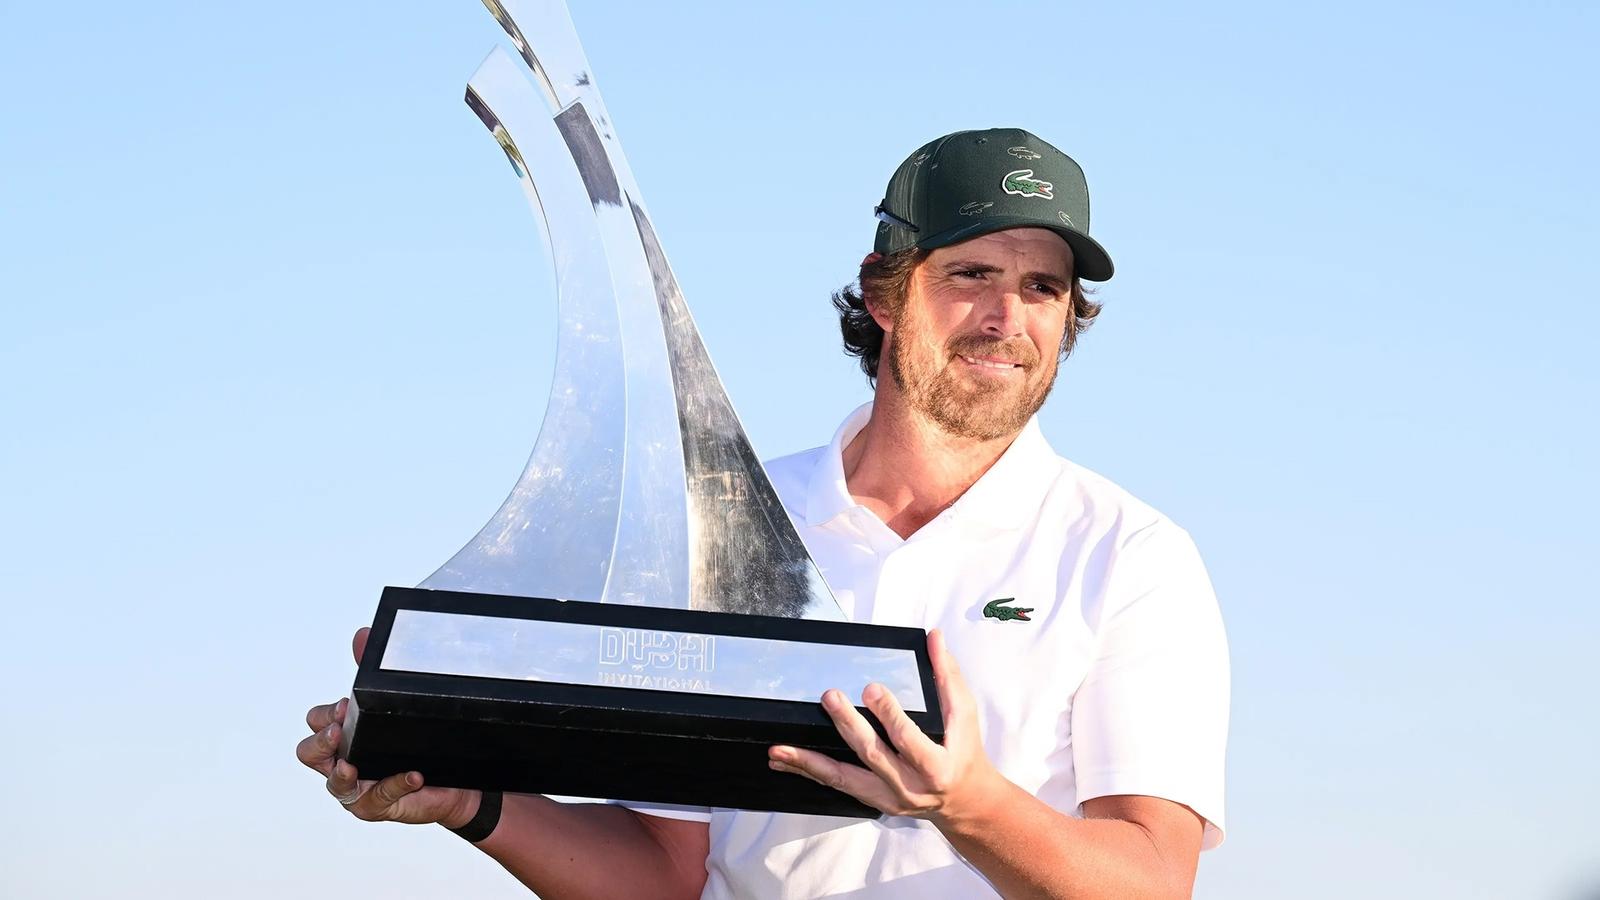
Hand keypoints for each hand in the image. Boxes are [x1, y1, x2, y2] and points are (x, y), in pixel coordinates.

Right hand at [295, 627, 477, 827]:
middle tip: (338, 731)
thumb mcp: (395, 705)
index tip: (345, 705)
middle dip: (320, 743)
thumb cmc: (415, 739)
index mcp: (342, 734)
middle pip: (309, 754)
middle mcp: (341, 762)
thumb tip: (361, 634)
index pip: (316, 721)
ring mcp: (356, 788)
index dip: (324, 715)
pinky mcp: (379, 806)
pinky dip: (394, 784)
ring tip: (353, 765)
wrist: (454, 777)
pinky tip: (413, 775)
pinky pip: (377, 799)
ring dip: (341, 773)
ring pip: (335, 785)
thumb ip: (374, 673)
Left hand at [767, 629, 1004, 824]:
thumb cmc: (964, 752)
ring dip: (809, 762)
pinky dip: (808, 771)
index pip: (908, 739)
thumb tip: (934, 638)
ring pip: (844, 779)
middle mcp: (909, 787)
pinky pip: (837, 784)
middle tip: (830, 697)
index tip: (870, 688)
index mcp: (936, 766)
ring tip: (780, 749)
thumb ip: (947, 675)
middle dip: (849, 726)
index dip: (889, 714)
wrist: (964, 801)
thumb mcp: (964, 715)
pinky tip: (783, 761)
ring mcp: (887, 797)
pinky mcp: (872, 800)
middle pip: (873, 755)